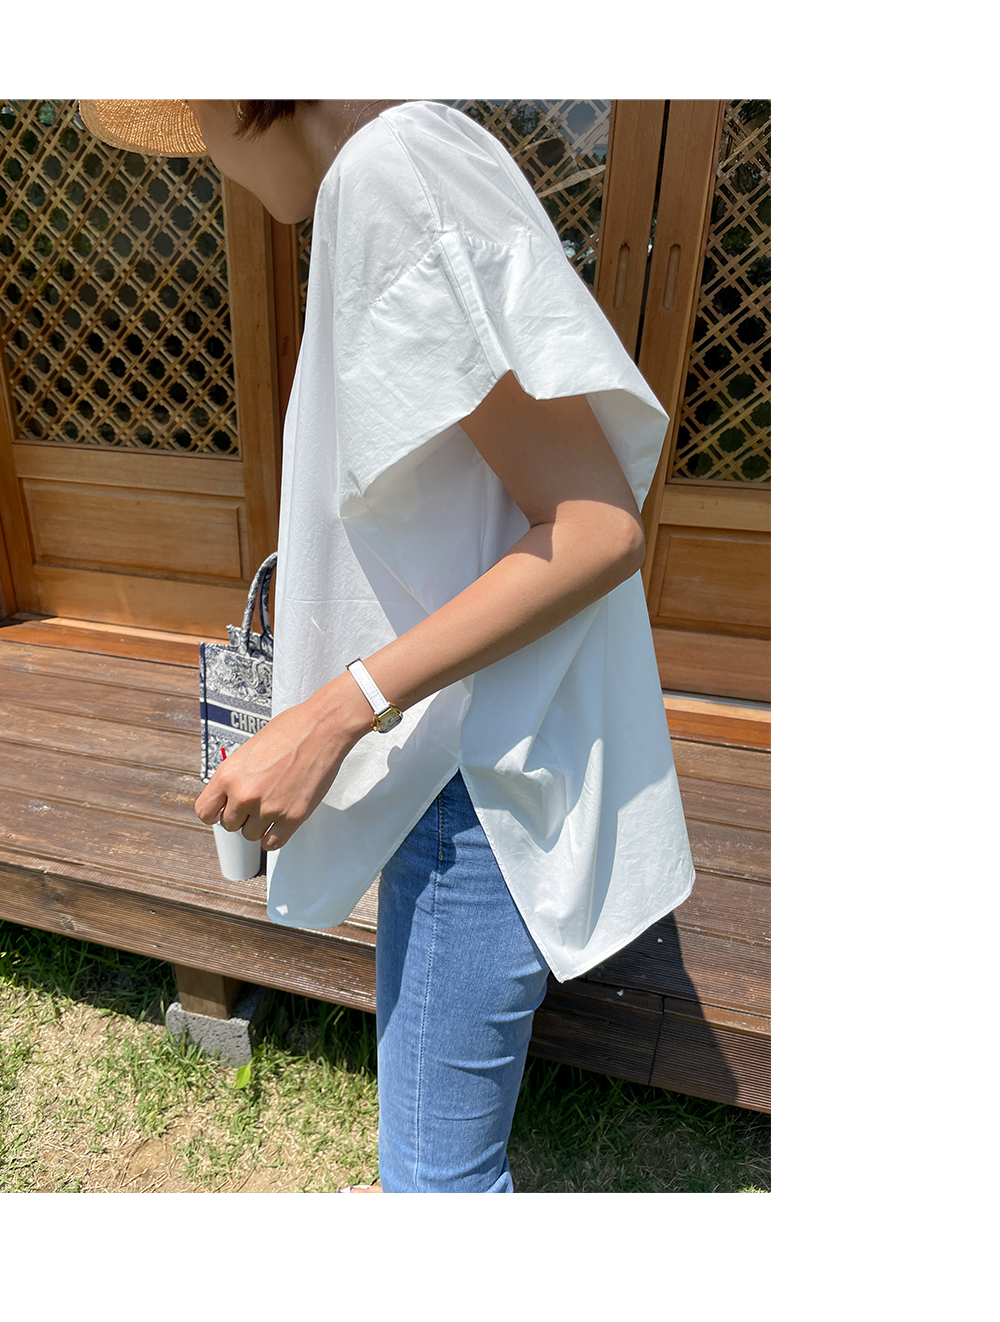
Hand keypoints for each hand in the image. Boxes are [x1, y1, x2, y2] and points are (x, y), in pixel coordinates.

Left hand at [194, 673, 372, 849]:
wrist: (322, 728)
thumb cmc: (290, 731)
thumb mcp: (249, 751)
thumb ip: (236, 777)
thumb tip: (231, 796)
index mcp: (228, 775)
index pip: (204, 812)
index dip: (215, 812)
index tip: (224, 810)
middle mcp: (245, 795)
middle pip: (230, 825)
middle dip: (242, 816)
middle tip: (257, 802)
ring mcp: (269, 808)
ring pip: (251, 835)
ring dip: (259, 825)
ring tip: (272, 806)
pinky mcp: (292, 817)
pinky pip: (272, 843)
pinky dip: (274, 835)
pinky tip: (280, 821)